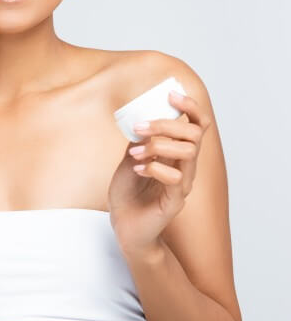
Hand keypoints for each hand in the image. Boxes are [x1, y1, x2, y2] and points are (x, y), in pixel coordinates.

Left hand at [108, 91, 211, 255]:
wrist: (124, 225)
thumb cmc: (128, 193)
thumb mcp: (130, 159)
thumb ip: (138, 141)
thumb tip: (139, 117)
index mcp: (176, 154)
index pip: (197, 126)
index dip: (190, 107)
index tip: (171, 94)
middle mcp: (185, 167)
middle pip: (194, 135)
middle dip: (165, 125)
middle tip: (138, 129)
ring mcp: (182, 184)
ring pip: (188, 153)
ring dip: (158, 146)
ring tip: (134, 154)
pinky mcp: (175, 201)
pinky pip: (175, 178)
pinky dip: (154, 168)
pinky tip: (138, 170)